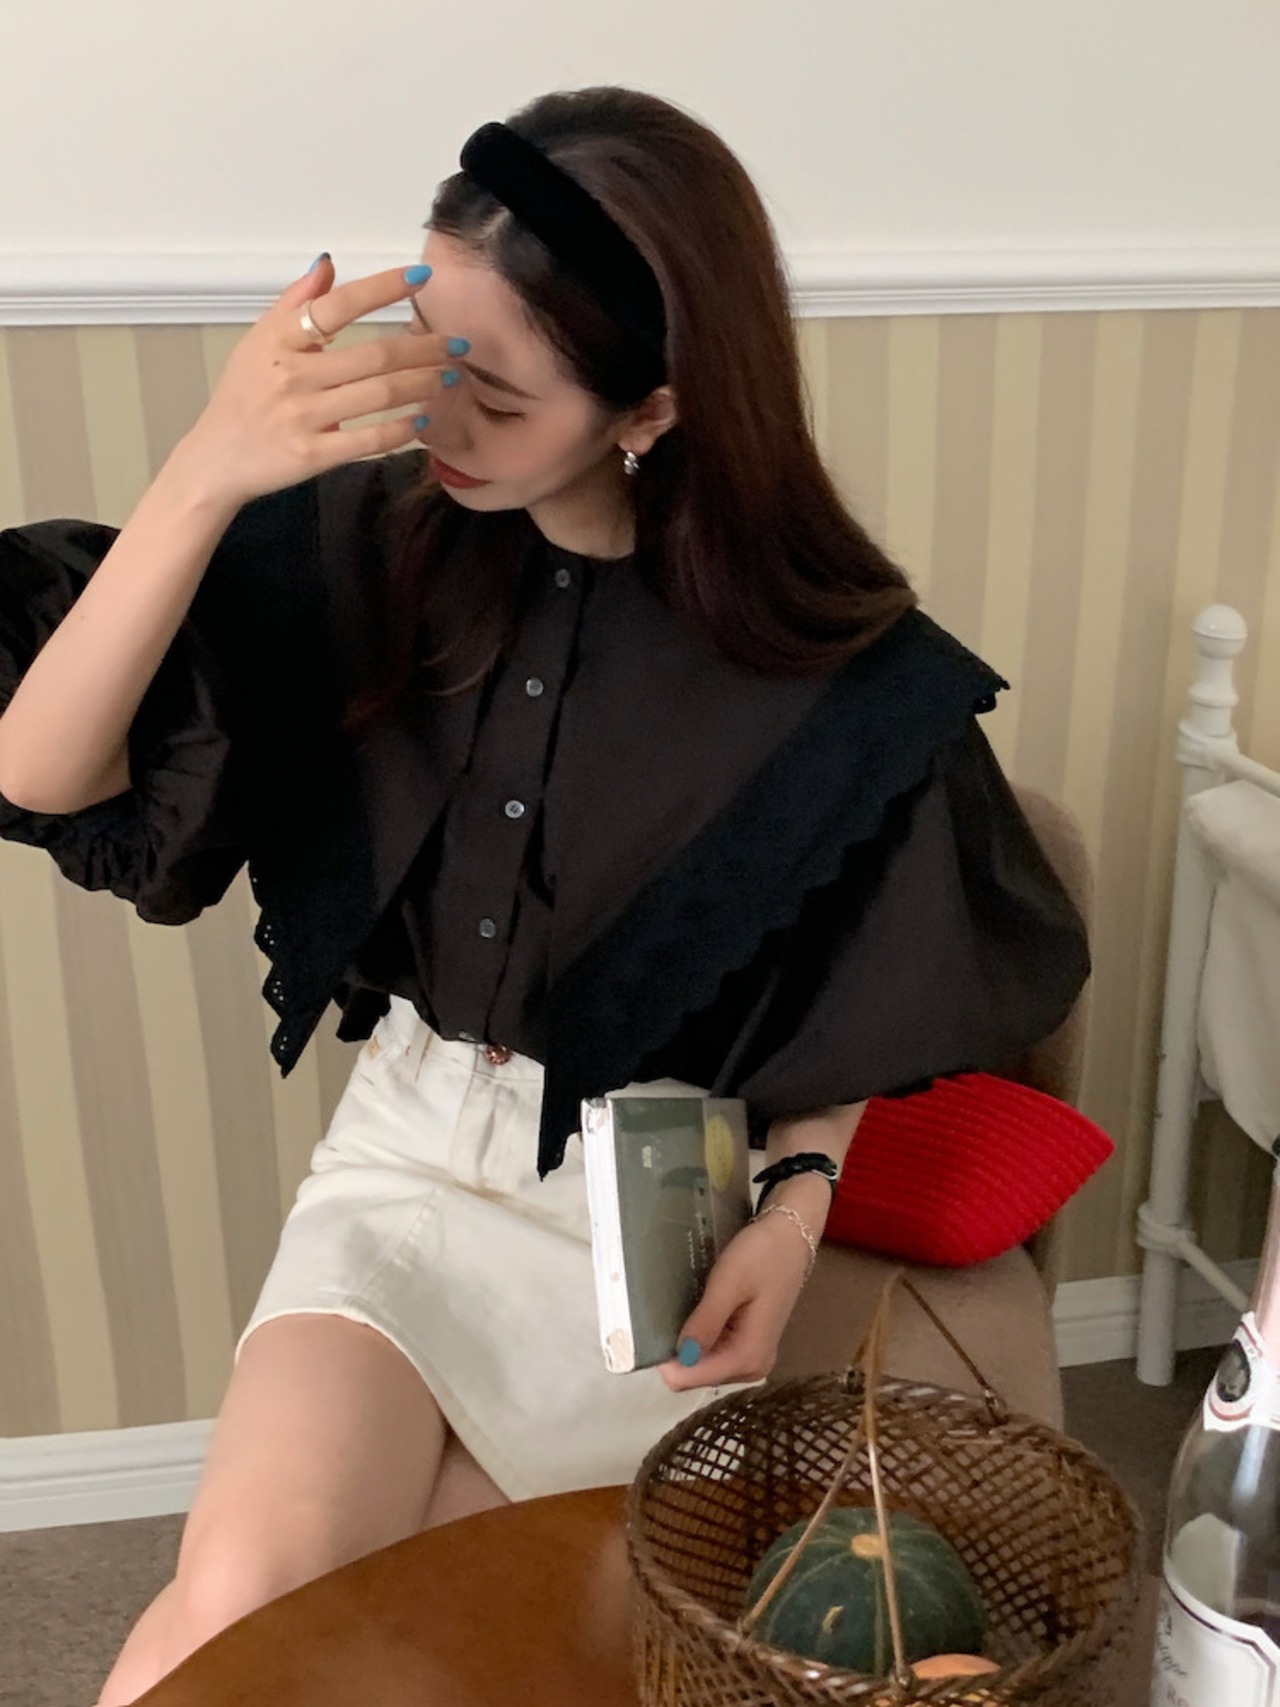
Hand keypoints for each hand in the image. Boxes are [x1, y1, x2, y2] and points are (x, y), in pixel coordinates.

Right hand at [168, 257, 460, 509]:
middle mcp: (292, 376)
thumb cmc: (242, 397)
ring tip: (448, 377)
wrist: (215, 460)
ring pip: (378, 395)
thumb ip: (294, 303)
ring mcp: (303, 417)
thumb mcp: (257, 342)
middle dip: (422, 348)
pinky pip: (369, 441)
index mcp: (279, 340)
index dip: (382, 289)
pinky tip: (423, 420)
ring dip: (422, 385)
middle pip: (373, 356)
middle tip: (456, 346)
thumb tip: (328, 264)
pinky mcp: (312, 455)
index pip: (338, 306)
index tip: (421, 278)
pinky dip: (401, 430)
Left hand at [656, 1204, 814, 1392]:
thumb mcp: (729, 1283)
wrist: (791, 1236)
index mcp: (748, 1357)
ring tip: (682, 1308)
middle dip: (677, 1351)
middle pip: (694, 1375)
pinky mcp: (749, 1345)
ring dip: (688, 1342)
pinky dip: (700, 1337)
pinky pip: (714, 1353)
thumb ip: (706, 1323)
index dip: (666, 1359)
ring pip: (702, 1365)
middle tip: (667, 1312)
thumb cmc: (761, 1255)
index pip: (690, 1379)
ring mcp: (752, 1358)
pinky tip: (697, 1312)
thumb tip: (680, 1357)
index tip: (651, 1330)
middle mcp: (751, 1368)